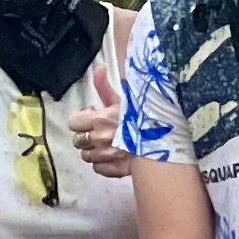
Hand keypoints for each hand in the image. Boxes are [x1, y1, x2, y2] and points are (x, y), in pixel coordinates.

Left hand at [71, 50, 132, 179]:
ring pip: (86, 155)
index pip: (74, 122)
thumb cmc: (145, 118)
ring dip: (93, 150)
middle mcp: (98, 138)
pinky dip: (103, 163)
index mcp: (99, 119)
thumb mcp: (125, 98)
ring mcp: (104, 156)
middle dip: (87, 136)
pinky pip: (97, 168)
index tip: (92, 119)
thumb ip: (105, 86)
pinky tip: (113, 156)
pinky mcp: (112, 170)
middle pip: (78, 140)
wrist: (164, 144)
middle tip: (100, 132)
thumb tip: (98, 67)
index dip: (82, 120)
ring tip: (107, 145)